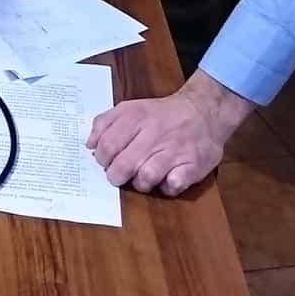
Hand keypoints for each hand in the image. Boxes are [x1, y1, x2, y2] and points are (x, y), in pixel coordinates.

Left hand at [87, 71, 253, 195]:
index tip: (105, 162)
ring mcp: (175, 150)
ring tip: (143, 177)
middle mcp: (154, 133)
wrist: (204, 111)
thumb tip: (90, 145)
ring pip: (146, 178)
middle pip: (124, 165)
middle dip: (116, 176)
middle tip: (119, 175)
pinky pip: (172, 186)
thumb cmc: (161, 115)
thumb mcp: (131, 108)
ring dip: (140, 183)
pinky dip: (166, 187)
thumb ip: (105, 123)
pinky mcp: (193, 165)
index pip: (108, 145)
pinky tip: (166, 178)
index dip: (102, 159)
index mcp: (136, 117)